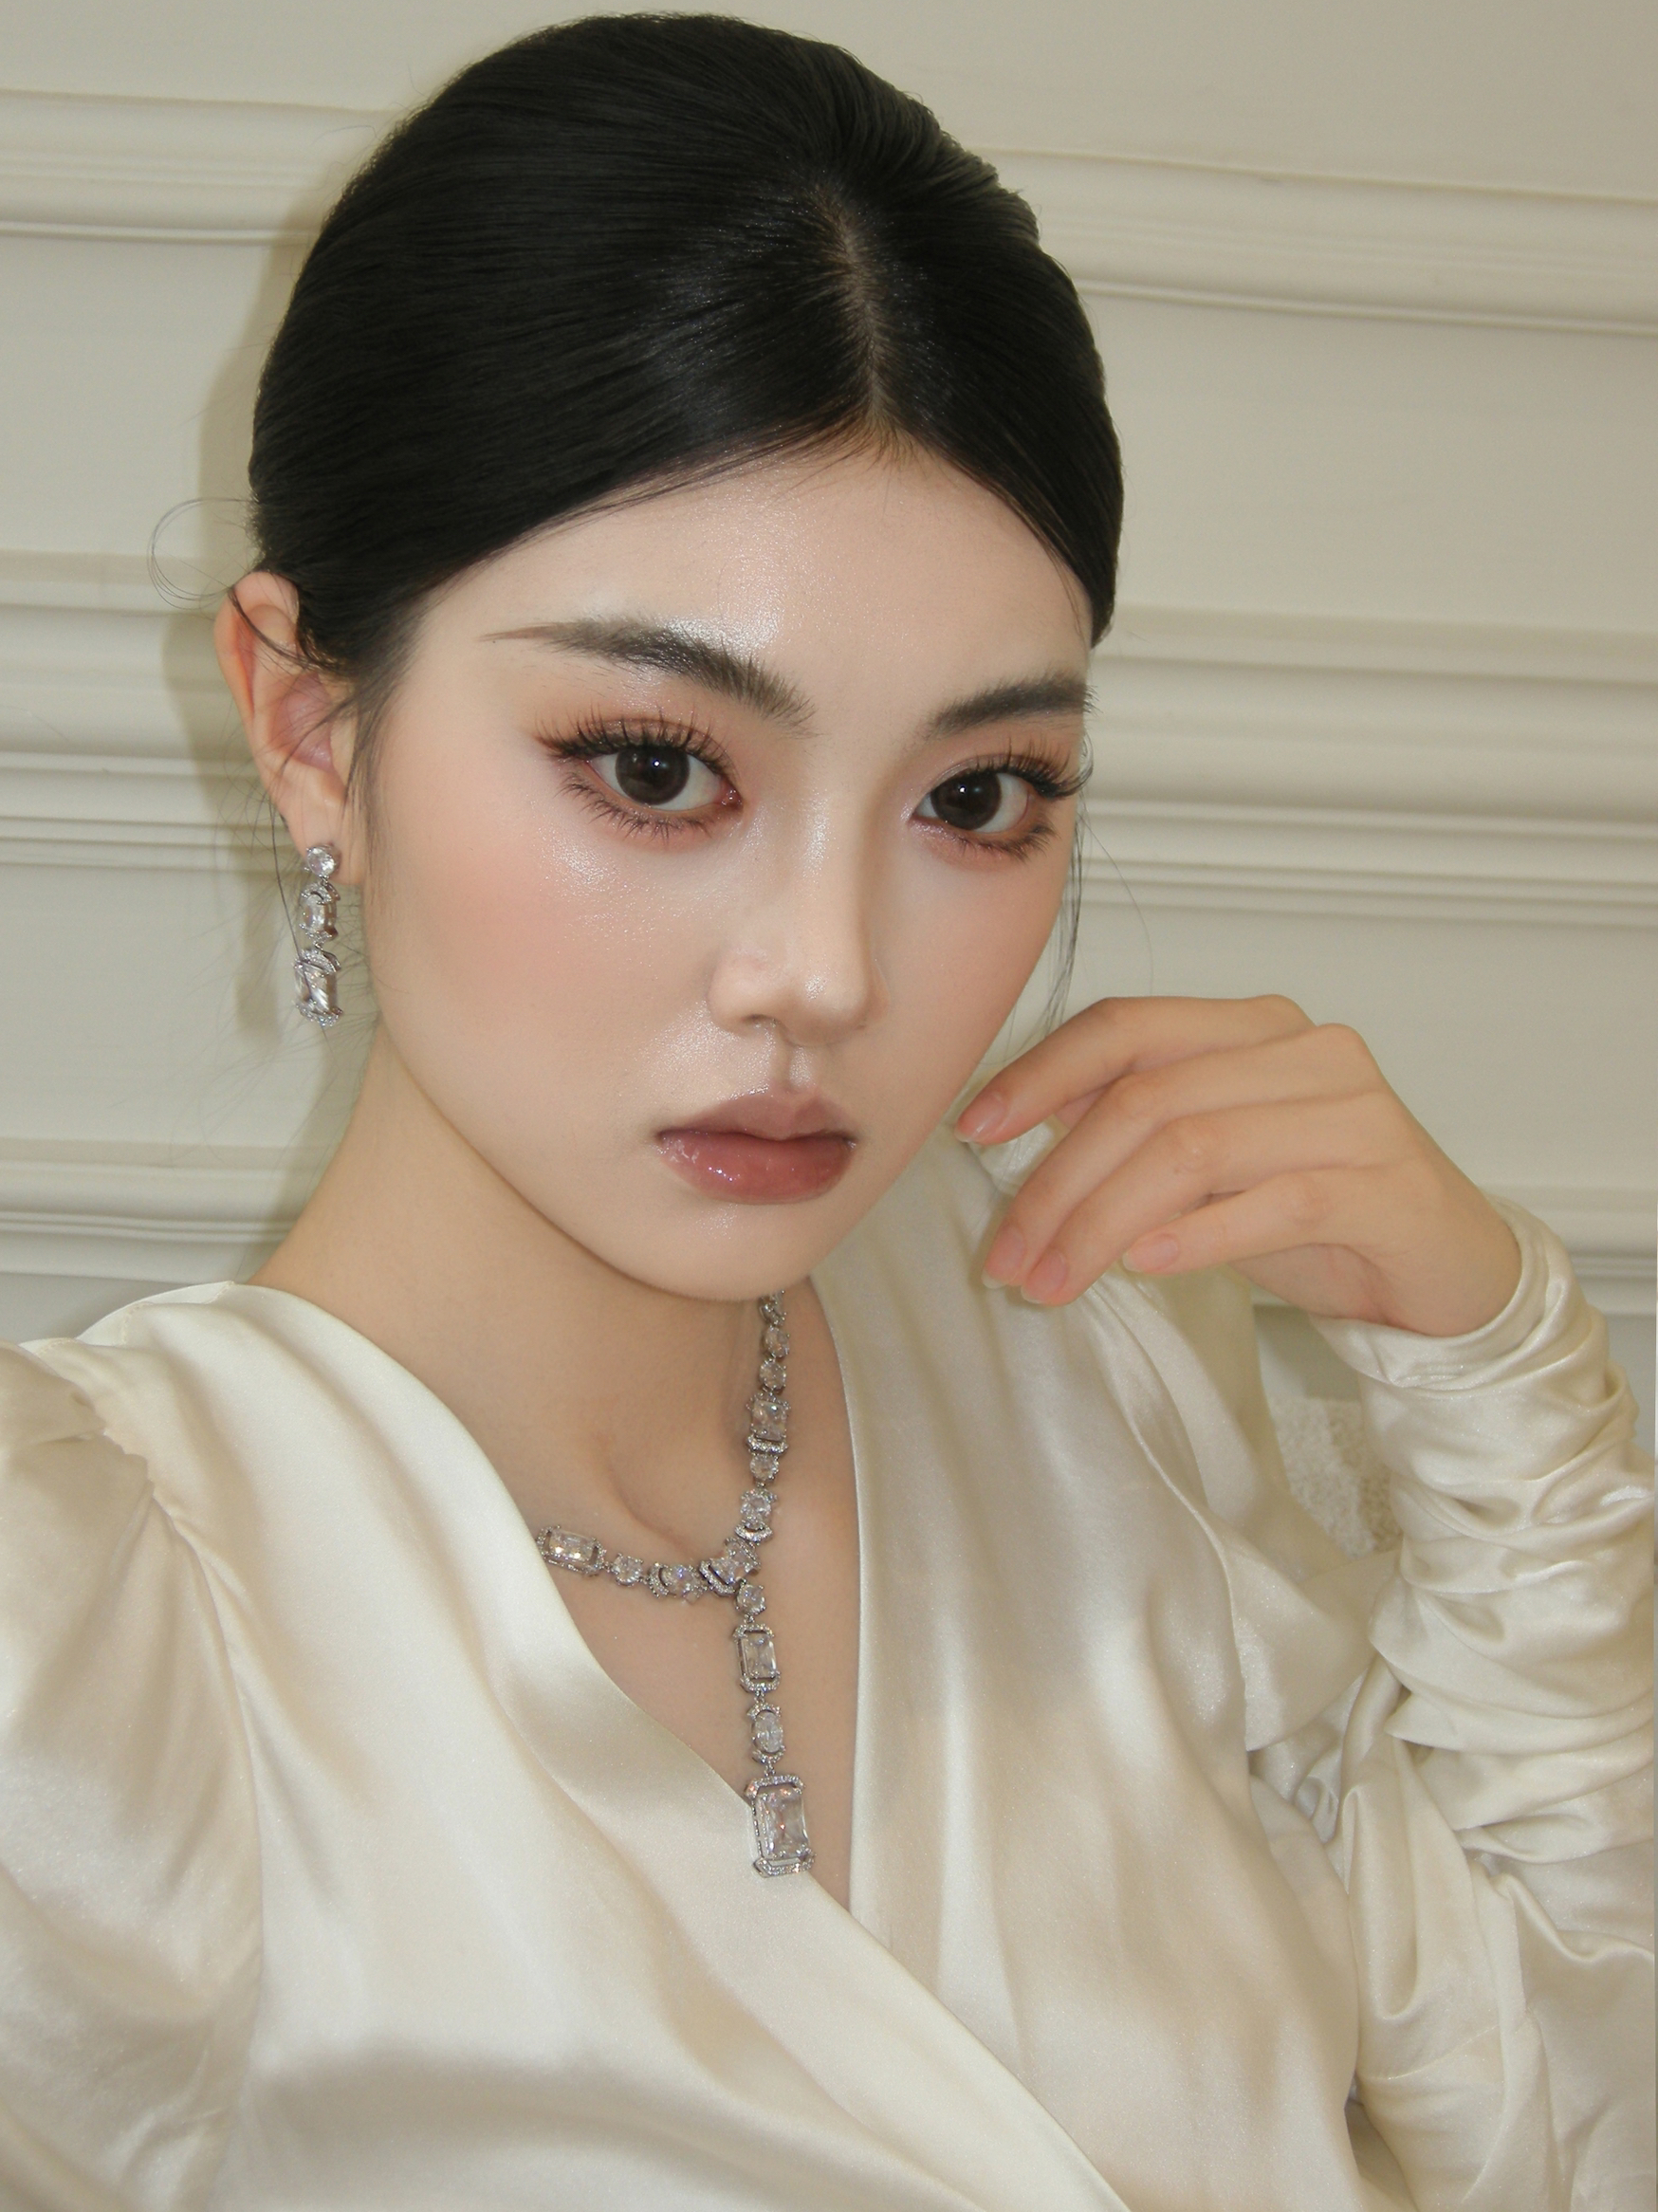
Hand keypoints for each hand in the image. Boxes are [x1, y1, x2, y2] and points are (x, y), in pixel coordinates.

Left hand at [955, 995, 1521, 1337]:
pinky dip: (1195, 1236)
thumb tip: (1025, 1122)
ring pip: (1194, 1149)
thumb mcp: (1213, 1163)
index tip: (975, 1132)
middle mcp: (1308, 1051)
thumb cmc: (1319, 1213)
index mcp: (1255, 1027)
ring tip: (1053, 1282)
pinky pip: (1272, 1201)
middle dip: (1058, 1184)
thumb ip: (1139, 1126)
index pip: (1128, 1025)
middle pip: (1147, 1099)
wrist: (1449, 1273)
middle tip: (1007, 1259)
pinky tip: (1142, 1267)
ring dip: (1104, 1223)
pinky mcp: (1387, 1184)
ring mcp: (1355, 1112)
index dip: (1042, 1073)